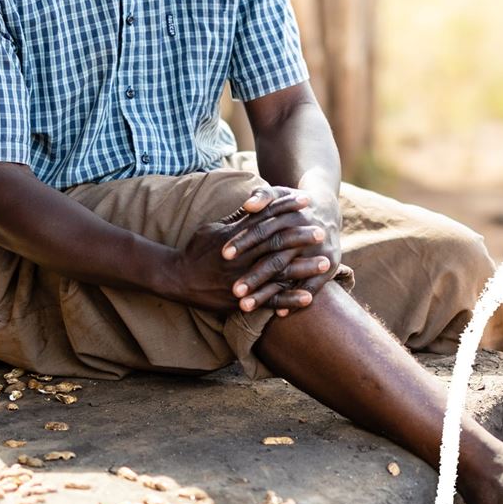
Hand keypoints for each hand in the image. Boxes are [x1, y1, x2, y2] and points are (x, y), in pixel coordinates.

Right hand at [163, 187, 322, 312]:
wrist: (177, 279)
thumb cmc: (195, 250)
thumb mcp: (214, 228)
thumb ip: (237, 219)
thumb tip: (255, 202)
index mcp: (237, 237)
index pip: (266, 219)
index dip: (287, 209)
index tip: (306, 202)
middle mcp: (242, 257)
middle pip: (276, 244)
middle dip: (300, 237)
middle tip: (321, 231)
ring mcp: (243, 279)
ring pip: (278, 272)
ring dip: (303, 269)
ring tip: (325, 264)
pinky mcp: (242, 299)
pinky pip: (269, 300)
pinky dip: (289, 299)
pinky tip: (308, 298)